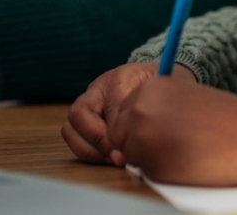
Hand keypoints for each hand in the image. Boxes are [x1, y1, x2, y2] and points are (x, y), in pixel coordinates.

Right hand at [62, 62, 194, 163]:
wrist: (156, 80)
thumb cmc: (162, 84)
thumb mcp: (165, 86)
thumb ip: (154, 102)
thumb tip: (136, 132)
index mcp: (119, 77)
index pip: (109, 103)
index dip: (117, 127)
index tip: (130, 144)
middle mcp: (97, 89)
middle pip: (78, 114)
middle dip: (97, 139)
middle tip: (118, 156)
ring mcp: (88, 104)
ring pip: (71, 128)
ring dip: (89, 149)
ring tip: (113, 159)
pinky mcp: (85, 120)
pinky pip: (74, 138)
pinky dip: (89, 152)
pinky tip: (110, 158)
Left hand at [107, 77, 236, 185]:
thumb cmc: (225, 118)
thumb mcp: (186, 97)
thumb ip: (159, 105)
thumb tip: (139, 122)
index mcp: (149, 88)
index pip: (124, 110)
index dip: (139, 123)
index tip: (157, 130)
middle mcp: (139, 109)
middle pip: (119, 132)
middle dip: (137, 140)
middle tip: (166, 144)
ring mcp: (141, 137)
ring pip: (129, 153)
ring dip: (147, 156)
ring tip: (179, 151)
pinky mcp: (150, 164)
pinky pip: (142, 170)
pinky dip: (158, 170)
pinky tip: (183, 162)